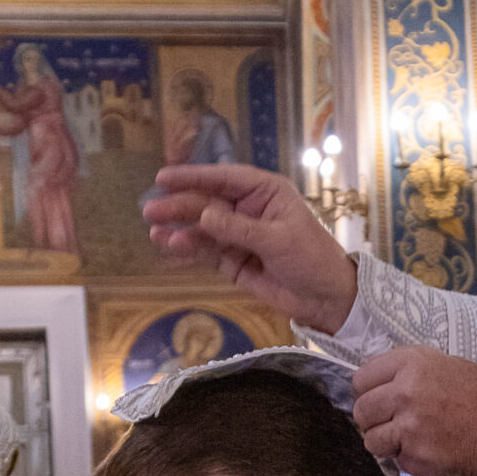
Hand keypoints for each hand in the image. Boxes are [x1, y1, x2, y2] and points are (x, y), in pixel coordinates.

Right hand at [142, 163, 357, 331]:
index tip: (164, 177)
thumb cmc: (311, 258)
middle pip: (208, 203)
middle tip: (150, 210)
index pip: (225, 178)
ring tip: (155, 232)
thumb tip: (204, 216)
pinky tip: (169, 245)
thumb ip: (239, 229)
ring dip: (179, 228)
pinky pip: (206, 251)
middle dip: (180, 205)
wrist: (326, 299)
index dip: (194, 176)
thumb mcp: (279, 240)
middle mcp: (248, 209)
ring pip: (202, 228)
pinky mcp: (232, 261)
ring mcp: (238, 235)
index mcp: (265, 192)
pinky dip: (187, 249)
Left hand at [352, 348, 476, 475]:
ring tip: (410, 440)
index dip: (369, 392)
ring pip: (372, 440)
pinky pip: (396, 461)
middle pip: (362, 411)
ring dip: (386, 443)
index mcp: (410, 363)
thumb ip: (406, 373)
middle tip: (393, 424)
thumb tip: (377, 389)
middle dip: (373, 420)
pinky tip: (430, 449)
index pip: (362, 379)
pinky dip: (409, 460)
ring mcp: (409, 426)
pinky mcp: (418, 455)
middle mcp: (405, 391)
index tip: (379, 400)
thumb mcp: (442, 364)